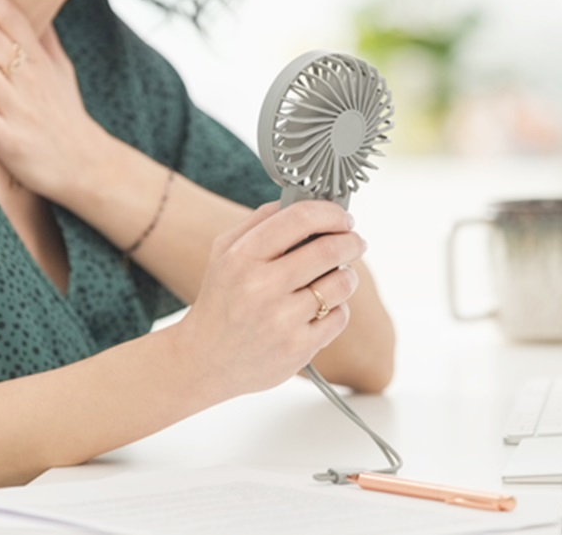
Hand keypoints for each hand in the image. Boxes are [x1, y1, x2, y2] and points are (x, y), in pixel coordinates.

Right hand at [173, 200, 366, 398]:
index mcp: (242, 257)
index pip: (299, 219)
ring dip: (348, 275)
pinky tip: (322, 308)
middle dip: (351, 241)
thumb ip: (258, 221)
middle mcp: (261, 287)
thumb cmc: (221, 301)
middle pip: (329, 250)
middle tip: (355, 241)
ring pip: (341, 284)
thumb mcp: (223, 253)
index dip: (330, 213)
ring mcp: (281, 320)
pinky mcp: (298, 348)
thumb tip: (299, 201)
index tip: (343, 218)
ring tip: (338, 276)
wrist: (205, 360)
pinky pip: (339, 317)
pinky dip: (338, 308)